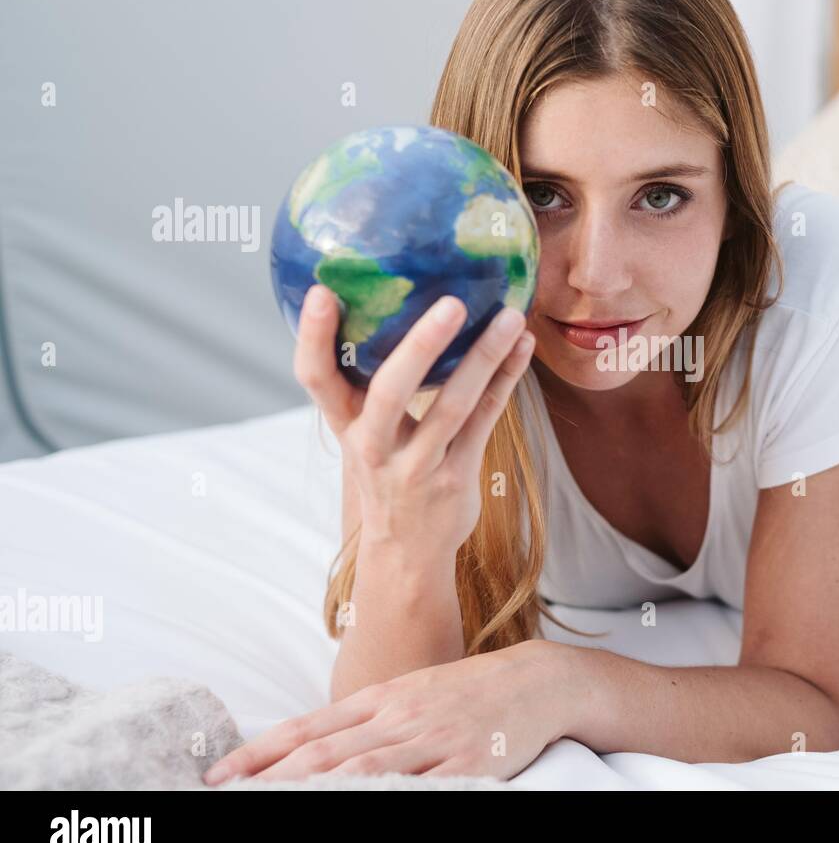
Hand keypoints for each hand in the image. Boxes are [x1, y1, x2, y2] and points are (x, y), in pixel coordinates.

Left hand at [203, 640, 568, 783]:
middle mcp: (397, 718)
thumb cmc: (466, 692)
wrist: (535, 681)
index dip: (258, 753)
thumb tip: (308, 748)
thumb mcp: (409, 694)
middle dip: (269, 780)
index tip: (216, 775)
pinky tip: (356, 805)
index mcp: (379, 699)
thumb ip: (363, 719)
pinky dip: (383, 796)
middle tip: (228, 797)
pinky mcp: (462, 765)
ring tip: (271, 805)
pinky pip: (417, 786)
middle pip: (322, 754)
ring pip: (360, 770)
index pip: (306, 729)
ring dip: (311, 791)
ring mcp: (429, 742)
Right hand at [294, 283, 534, 552]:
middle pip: (390, 391)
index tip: (320, 291)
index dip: (312, 337)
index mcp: (344, 424)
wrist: (406, 550)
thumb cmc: (386, 470)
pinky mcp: (456, 476)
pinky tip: (522, 345)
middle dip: (421, 346)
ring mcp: (417, 465)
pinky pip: (484, 419)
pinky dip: (505, 378)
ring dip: (484, 356)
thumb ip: (366, 383)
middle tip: (451, 303)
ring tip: (508, 316)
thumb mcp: (363, 432)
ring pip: (453, 405)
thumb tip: (389, 301)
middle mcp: (374, 445)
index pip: (314, 377)